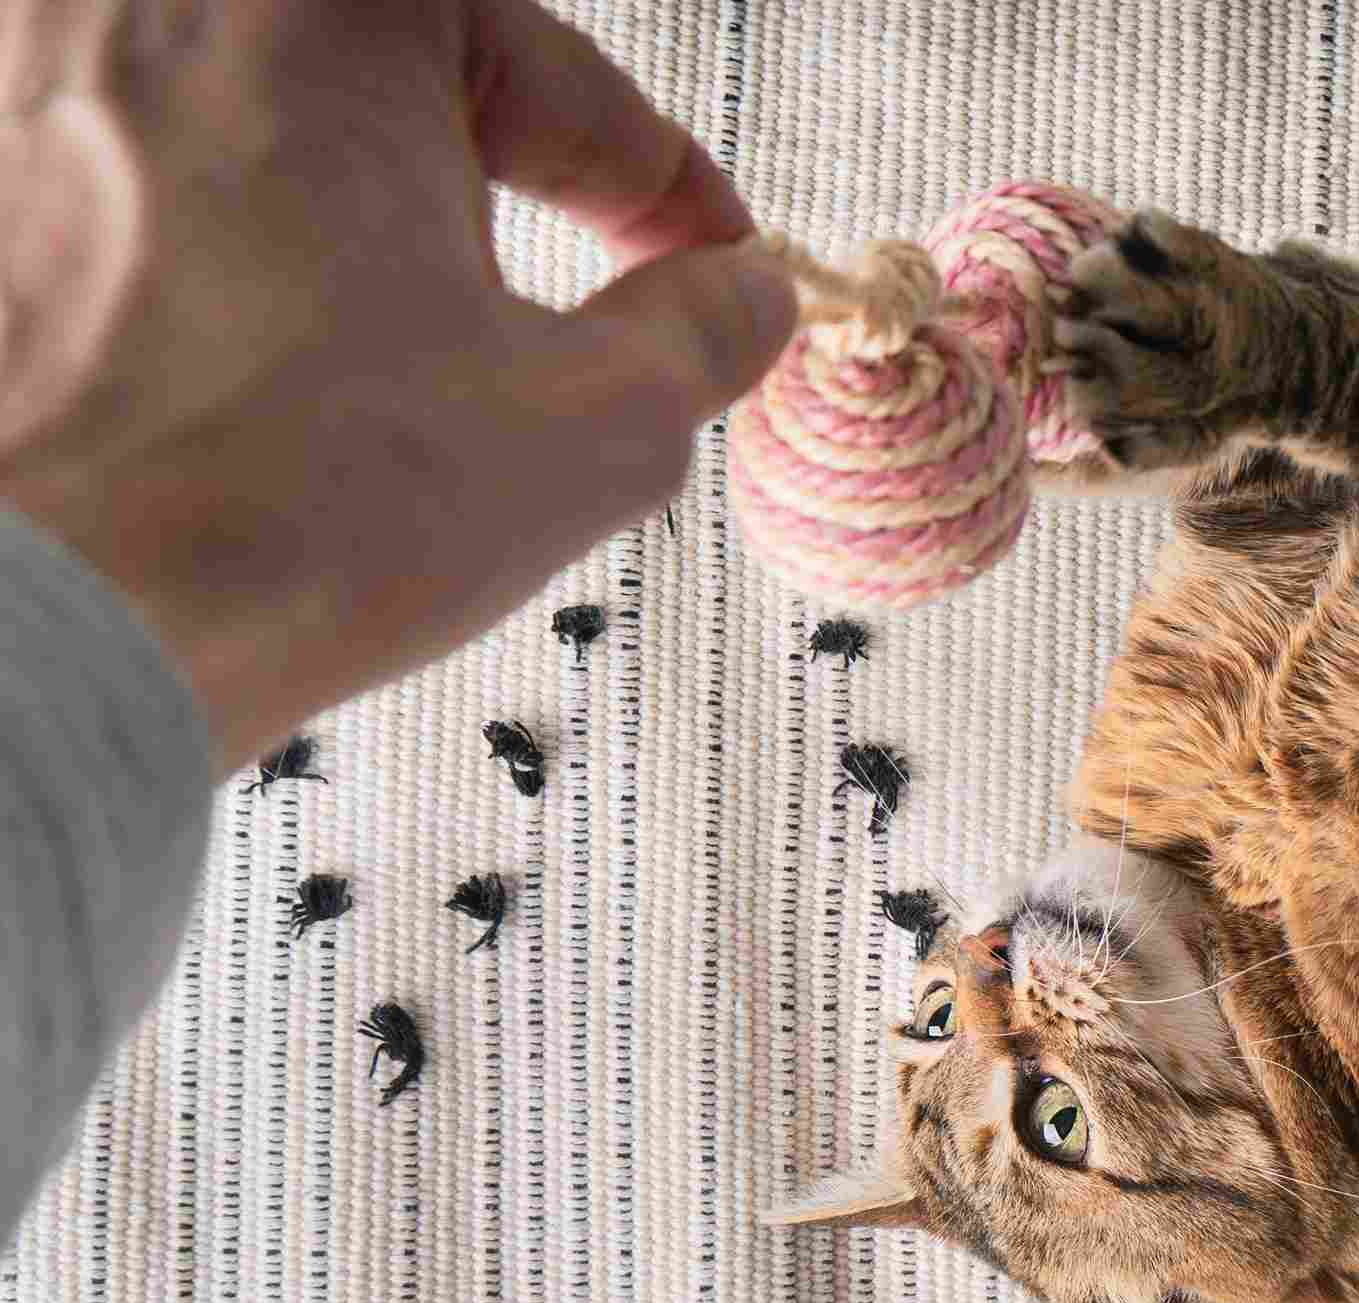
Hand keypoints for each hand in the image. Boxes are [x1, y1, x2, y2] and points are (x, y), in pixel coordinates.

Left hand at [0, 0, 795, 771]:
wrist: (38, 638)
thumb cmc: (274, 519)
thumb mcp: (584, 427)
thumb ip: (699, 336)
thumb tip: (742, 301)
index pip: (560, 77)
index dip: (666, 194)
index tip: (709, 265)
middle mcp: (154, 1)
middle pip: (402, 79)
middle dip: (500, 186)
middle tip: (568, 309)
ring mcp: (35, 80)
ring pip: (269, 126)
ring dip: (360, 219)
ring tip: (397, 367)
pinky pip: (144, 182)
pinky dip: (225, 253)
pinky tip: (256, 378)